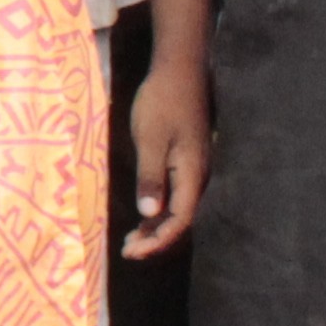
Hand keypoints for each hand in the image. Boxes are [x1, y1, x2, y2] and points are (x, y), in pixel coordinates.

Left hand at [121, 52, 207, 261]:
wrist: (179, 71)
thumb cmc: (162, 102)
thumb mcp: (150, 139)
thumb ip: (150, 177)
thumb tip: (150, 214)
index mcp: (192, 174)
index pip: (180, 220)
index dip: (159, 241)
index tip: (133, 253)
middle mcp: (198, 177)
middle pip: (181, 220)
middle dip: (156, 240)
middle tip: (128, 252)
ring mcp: (193, 170)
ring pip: (177, 209)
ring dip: (155, 227)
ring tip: (130, 242)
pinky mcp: (185, 161)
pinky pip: (175, 195)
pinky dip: (158, 209)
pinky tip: (142, 216)